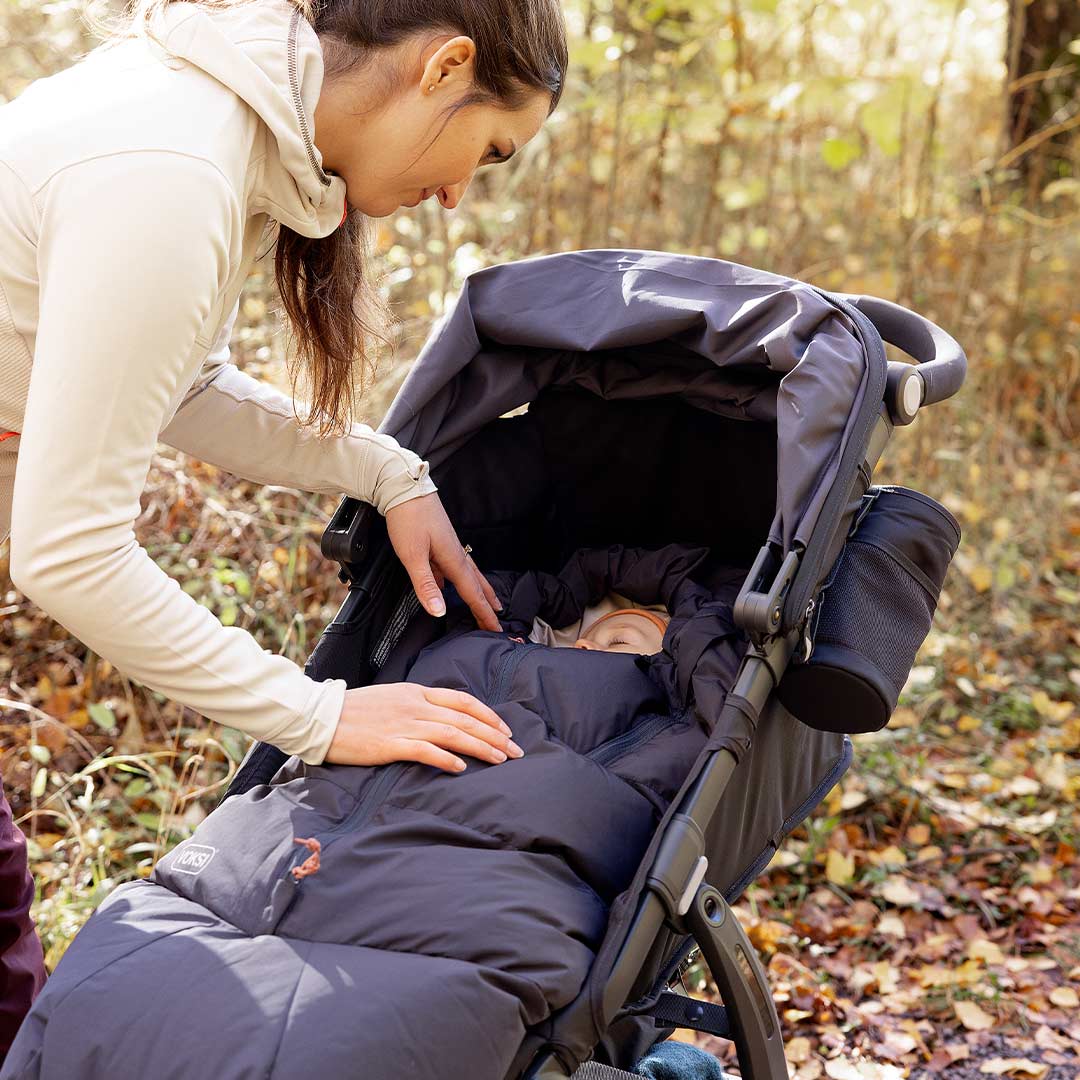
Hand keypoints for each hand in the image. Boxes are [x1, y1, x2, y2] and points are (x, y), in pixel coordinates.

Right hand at [325, 683, 524, 770]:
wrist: (320, 716)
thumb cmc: (354, 711)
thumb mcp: (391, 698)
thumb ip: (416, 705)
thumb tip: (441, 718)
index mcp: (416, 692)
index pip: (463, 700)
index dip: (488, 714)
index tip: (506, 730)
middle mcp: (415, 705)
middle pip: (465, 718)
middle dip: (495, 735)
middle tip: (516, 751)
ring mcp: (403, 724)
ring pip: (452, 733)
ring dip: (480, 747)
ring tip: (500, 759)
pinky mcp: (389, 744)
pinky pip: (425, 750)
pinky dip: (446, 758)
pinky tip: (461, 768)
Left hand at [385, 492, 501, 630]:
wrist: (402, 486)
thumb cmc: (408, 517)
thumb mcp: (413, 555)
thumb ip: (426, 585)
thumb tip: (439, 611)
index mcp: (453, 559)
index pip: (472, 593)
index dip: (484, 613)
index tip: (495, 629)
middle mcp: (455, 553)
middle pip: (476, 584)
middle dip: (487, 604)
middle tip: (497, 620)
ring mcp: (448, 546)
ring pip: (468, 574)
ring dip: (478, 590)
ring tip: (486, 601)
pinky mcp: (439, 541)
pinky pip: (454, 566)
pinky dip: (458, 579)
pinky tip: (447, 583)